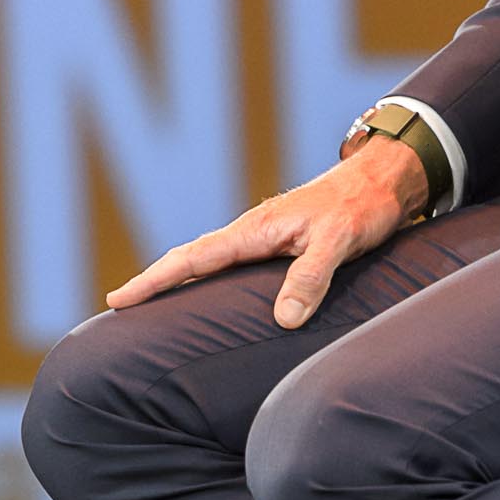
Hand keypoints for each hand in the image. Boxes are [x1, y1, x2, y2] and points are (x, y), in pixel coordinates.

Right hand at [105, 137, 428, 329]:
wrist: (381, 180)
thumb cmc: (360, 207)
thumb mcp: (339, 242)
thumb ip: (310, 277)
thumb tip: (282, 319)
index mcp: (255, 230)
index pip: (193, 259)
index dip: (155, 281)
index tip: (118, 300)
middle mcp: (251, 231)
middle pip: (190, 257)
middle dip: (153, 280)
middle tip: (118, 305)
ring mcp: (262, 236)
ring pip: (208, 258)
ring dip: (177, 277)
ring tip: (150, 304)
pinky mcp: (276, 242)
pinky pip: (229, 261)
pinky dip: (206, 275)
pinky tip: (207, 291)